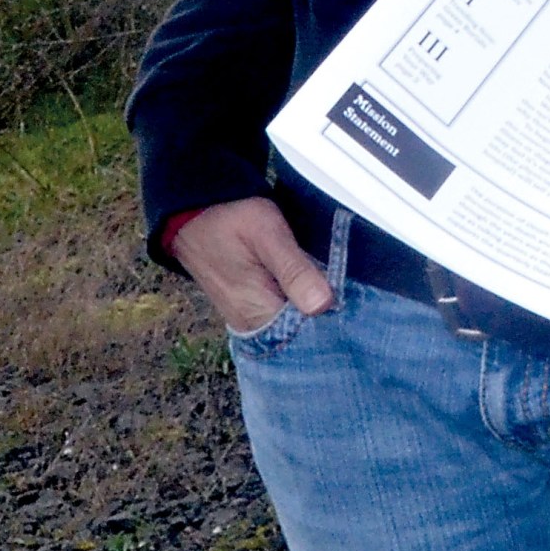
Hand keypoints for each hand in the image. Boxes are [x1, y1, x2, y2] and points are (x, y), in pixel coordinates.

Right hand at [168, 198, 336, 333]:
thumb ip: (294, 270)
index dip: (335, 320)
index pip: (309, 336)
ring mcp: (250, 320)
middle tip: (349, 289)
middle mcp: (253, 326)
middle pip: (303, 333)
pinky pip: (282, 316)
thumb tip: (323, 305)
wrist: (194, 215)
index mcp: (258, 315)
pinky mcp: (250, 310)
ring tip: (335, 286)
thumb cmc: (230, 219)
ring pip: (294, 325)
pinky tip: (314, 287)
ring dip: (315, 309)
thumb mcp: (267, 234)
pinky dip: (300, 304)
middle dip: (328, 316)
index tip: (355, 302)